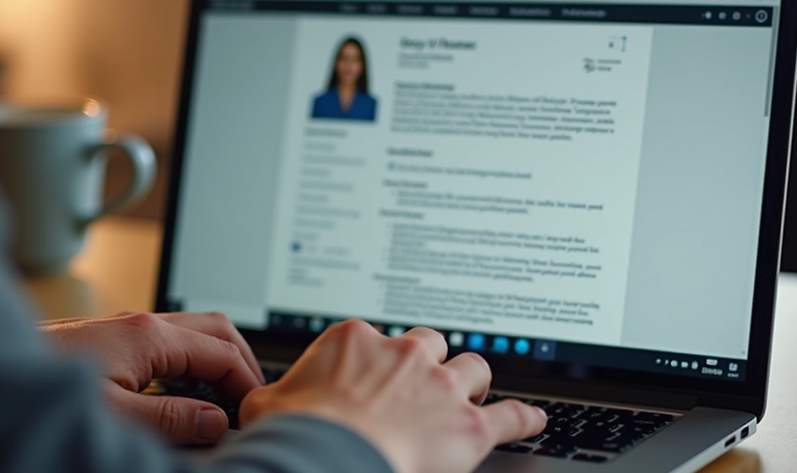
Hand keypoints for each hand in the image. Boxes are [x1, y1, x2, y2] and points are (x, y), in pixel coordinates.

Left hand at [40, 312, 263, 444]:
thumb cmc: (36, 393)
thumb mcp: (113, 416)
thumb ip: (170, 419)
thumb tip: (215, 421)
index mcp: (148, 336)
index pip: (222, 352)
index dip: (246, 383)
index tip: (256, 411)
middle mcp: (140, 323)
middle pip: (216, 328)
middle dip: (241, 361)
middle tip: (251, 399)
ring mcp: (124, 328)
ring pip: (193, 331)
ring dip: (215, 360)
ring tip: (223, 400)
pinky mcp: (110, 339)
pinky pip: (168, 342)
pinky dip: (189, 363)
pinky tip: (182, 394)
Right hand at [239, 320, 545, 472]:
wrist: (329, 459)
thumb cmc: (298, 433)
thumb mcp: (267, 404)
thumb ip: (275, 394)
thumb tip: (263, 401)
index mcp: (357, 340)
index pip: (377, 337)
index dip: (380, 357)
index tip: (378, 371)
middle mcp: (404, 354)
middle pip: (431, 344)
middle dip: (431, 359)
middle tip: (428, 379)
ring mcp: (440, 387)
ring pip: (474, 367)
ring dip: (474, 380)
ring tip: (474, 392)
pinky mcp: (468, 425)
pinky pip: (512, 415)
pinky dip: (524, 418)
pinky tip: (533, 420)